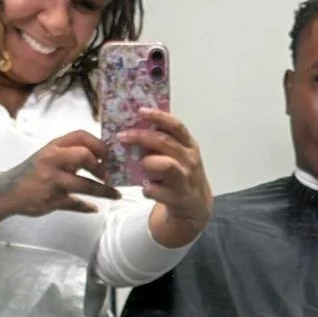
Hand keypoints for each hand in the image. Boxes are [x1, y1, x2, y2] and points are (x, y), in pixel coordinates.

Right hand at [0, 131, 119, 228]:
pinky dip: (87, 206)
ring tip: (115, 194)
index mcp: (53, 146)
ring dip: (104, 191)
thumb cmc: (32, 172)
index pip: (81, 135)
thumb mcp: (49, 156)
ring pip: (85, 184)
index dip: (99, 144)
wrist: (6, 191)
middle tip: (108, 175)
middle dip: (101, 166)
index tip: (108, 154)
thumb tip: (100, 159)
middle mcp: (52, 159)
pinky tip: (93, 208)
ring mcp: (52, 180)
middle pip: (84, 156)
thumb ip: (71, 154)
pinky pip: (75, 203)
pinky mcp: (51, 199)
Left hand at [118, 108, 212, 247]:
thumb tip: (134, 125)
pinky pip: (156, 190)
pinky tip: (146, 188)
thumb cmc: (181, 174)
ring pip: (165, 165)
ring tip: (140, 165)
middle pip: (165, 142)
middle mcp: (189, 160)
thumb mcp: (178, 155)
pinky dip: (147, 188)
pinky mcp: (179, 198)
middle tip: (122, 136)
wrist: (195, 205)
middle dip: (141, 137)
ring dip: (147, 162)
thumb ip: (163, 142)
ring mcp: (185, 179)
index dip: (159, 116)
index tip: (141, 111)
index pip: (176, 126)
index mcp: (189, 145)